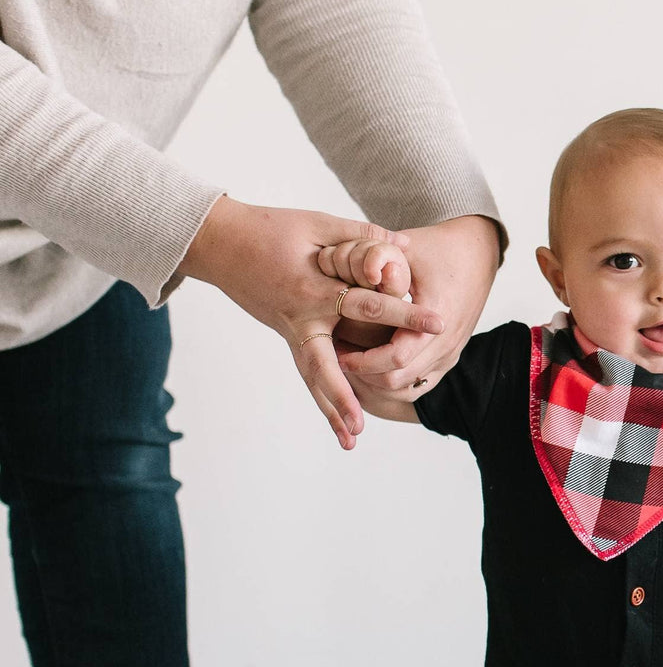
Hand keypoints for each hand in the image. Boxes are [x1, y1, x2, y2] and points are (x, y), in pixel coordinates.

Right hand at [178, 195, 442, 448]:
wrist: (220, 243)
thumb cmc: (270, 229)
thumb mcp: (317, 225)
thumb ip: (361, 237)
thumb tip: (404, 245)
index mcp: (314, 290)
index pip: (368, 305)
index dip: (405, 312)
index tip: (438, 324)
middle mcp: (301, 319)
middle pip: (325, 366)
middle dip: (345, 395)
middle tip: (362, 425)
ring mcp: (291, 332)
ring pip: (313, 378)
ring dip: (331, 410)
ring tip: (351, 441)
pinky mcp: (289, 336)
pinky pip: (308, 372)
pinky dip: (323, 397)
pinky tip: (337, 422)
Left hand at [337, 214, 499, 399]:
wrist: (478, 254)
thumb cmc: (439, 249)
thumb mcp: (406, 250)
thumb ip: (377, 261)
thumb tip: (352, 274)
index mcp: (437, 318)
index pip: (395, 357)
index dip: (362, 360)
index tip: (336, 352)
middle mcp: (447, 343)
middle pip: (397, 380)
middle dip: (363, 374)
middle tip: (337, 357)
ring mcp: (450, 354)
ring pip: (407, 388)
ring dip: (377, 380)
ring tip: (352, 361)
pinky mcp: (449, 358)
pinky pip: (419, 385)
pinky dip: (394, 381)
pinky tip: (373, 364)